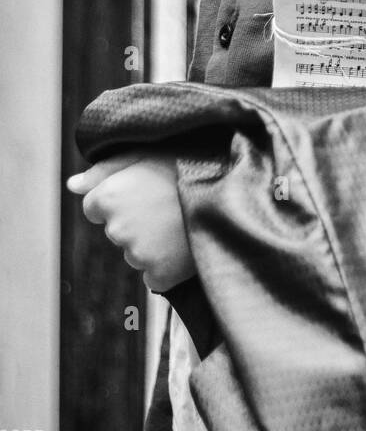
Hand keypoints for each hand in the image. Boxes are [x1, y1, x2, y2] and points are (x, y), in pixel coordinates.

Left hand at [67, 153, 194, 292]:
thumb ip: (103, 170)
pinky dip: (167, 265)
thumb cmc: (187, 163)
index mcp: (108, 197)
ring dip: (152, 243)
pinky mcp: (159, 275)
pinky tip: (185, 243)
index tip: (146, 189)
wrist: (229, 187)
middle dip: (136, 220)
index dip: (120, 197)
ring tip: (182, 219)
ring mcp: (138, 255)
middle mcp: (117, 228)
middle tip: (168, 203)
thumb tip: (72, 185)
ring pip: (136, 253)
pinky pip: (154, 276)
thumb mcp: (144, 153)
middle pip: (117, 231)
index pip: (95, 208)